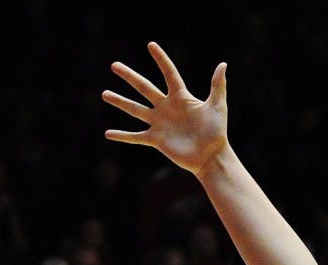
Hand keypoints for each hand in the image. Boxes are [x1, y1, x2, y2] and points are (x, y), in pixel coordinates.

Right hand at [103, 42, 228, 175]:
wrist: (211, 157)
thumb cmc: (217, 132)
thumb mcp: (218, 106)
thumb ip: (217, 86)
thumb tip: (223, 64)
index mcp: (180, 97)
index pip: (169, 74)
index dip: (161, 60)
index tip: (151, 45)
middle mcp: (166, 108)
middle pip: (144, 88)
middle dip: (129, 76)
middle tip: (114, 65)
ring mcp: (159, 123)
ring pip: (135, 109)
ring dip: (120, 101)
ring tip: (104, 94)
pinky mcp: (156, 140)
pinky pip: (136, 137)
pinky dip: (122, 136)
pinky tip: (108, 133)